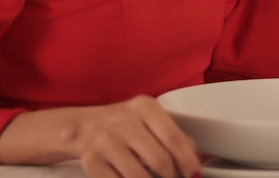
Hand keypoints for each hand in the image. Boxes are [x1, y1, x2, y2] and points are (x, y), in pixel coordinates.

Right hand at [0, 95, 199, 177]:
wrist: (82, 126)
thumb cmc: (124, 125)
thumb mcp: (149, 120)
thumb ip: (173, 136)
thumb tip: (195, 159)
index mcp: (144, 107)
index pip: (174, 138)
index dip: (188, 161)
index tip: (194, 174)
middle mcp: (123, 121)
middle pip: (160, 161)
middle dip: (172, 177)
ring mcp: (104, 141)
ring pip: (140, 177)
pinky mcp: (90, 161)